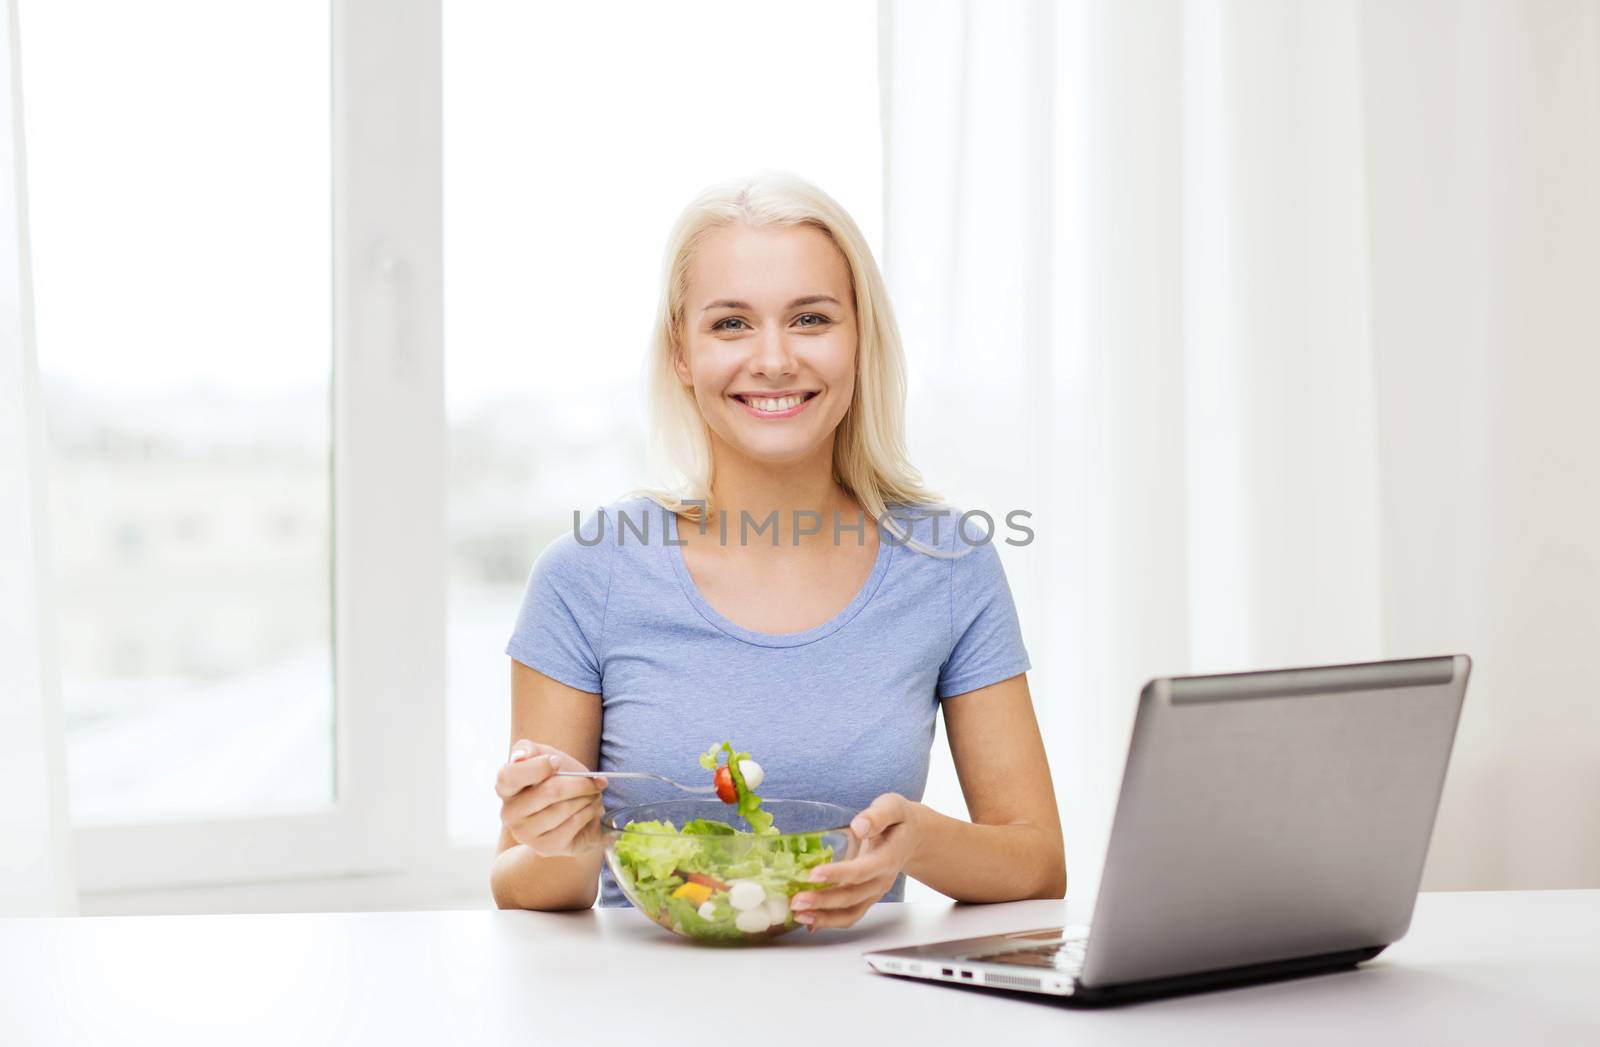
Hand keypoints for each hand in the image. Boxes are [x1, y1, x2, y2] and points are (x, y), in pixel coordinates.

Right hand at [495, 739, 607, 856]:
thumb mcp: (544, 755)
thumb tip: (520, 757)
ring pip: (564, 808)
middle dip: (580, 783)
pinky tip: (590, 810)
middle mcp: (509, 813)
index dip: (537, 767)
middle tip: (595, 781)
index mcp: (505, 788)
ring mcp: (526, 834)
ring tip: (593, 795)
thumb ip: (529, 749)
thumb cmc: (557, 779)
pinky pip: (573, 824)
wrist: (576, 809)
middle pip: (549, 791)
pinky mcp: (545, 848)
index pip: (509, 776)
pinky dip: (589, 812)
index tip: (558, 761)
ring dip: (587, 797)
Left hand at [787, 793, 921, 930]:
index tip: (813, 874)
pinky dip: (829, 921)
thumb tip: (859, 826)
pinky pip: (850, 915)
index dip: (837, 874)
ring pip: (850, 913)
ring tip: (798, 914)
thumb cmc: (899, 820)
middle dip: (823, 901)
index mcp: (887, 858)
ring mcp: (874, 892)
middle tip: (796, 900)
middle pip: (852, 897)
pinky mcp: (867, 898)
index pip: (861, 871)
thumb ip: (877, 816)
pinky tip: (809, 921)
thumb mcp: (892, 807)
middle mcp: (881, 880)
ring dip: (823, 917)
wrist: (914, 837)